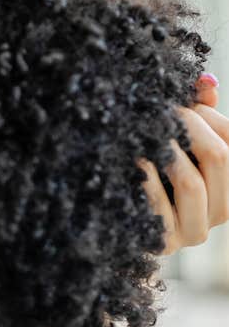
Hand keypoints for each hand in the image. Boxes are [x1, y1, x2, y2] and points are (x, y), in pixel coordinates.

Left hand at [141, 74, 228, 254]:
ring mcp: (196, 232)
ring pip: (191, 183)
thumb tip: (205, 82)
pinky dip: (145, 178)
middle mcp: (223, 211)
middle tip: (163, 111)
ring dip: (167, 150)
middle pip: (219, 157)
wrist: (109, 216)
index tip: (184, 104)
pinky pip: (159, 205)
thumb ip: (197, 111)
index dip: (210, 117)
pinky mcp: (165, 244)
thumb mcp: (176, 140)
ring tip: (148, 131)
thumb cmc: (149, 167)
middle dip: (190, 127)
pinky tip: (134, 160)